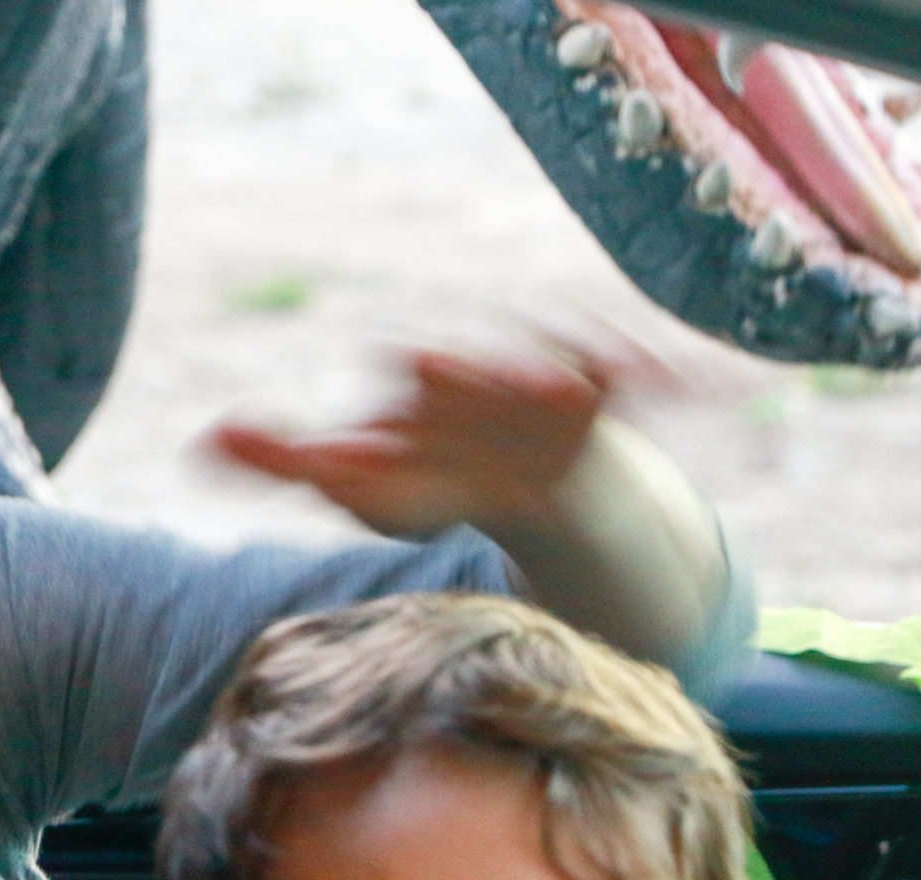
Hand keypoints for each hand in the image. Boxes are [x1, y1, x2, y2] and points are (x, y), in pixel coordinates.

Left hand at [209, 341, 648, 537]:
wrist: (513, 474)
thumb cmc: (422, 473)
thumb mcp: (354, 478)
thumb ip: (283, 458)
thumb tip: (199, 438)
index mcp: (425, 382)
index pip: (415, 369)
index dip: (417, 372)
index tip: (412, 368)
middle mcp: (492, 368)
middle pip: (496, 360)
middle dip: (505, 366)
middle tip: (517, 376)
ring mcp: (554, 377)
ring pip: (573, 361)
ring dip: (587, 367)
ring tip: (601, 381)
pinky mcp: (611, 395)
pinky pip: (649, 379)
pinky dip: (679, 380)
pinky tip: (721, 386)